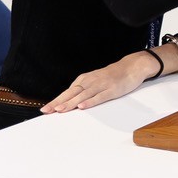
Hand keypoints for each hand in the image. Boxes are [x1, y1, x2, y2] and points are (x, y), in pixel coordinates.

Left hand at [42, 52, 157, 113]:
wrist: (132, 66)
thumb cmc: (112, 76)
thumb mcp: (95, 80)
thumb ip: (83, 90)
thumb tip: (69, 101)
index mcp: (85, 80)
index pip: (67, 92)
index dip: (56, 100)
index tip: (45, 109)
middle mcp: (91, 81)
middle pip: (72, 93)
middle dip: (59, 102)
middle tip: (47, 111)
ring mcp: (101, 85)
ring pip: (83, 95)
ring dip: (71, 103)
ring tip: (60, 110)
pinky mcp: (112, 90)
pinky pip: (99, 96)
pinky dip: (90, 102)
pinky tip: (82, 106)